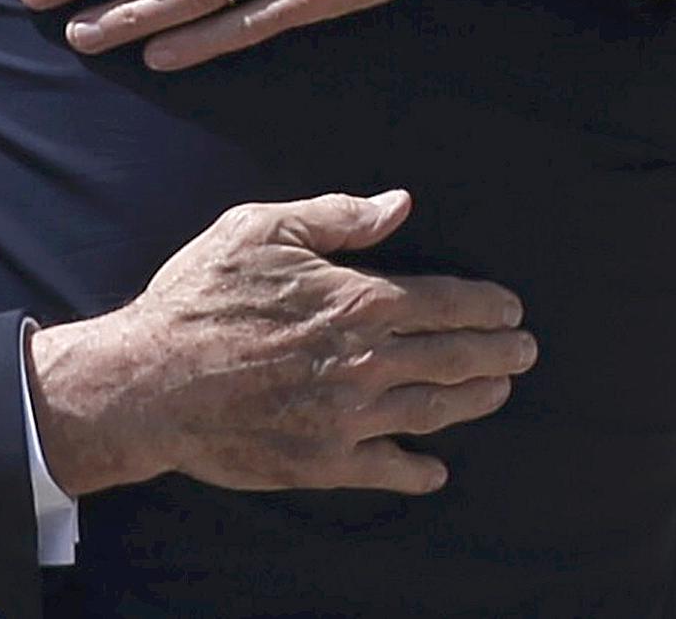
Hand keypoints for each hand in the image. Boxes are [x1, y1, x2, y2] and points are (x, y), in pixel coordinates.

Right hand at [26, 190, 535, 496]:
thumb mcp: (260, 229)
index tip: (510, 307)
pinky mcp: (322, 461)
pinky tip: (436, 471)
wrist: (149, 381)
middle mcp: (366, 362)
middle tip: (526, 351)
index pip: (445, 302)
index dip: (486, 305)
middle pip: (454, 358)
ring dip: (475, 401)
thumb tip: (398, 204)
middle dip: (499, 353)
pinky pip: (385, 469)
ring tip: (500, 392)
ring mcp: (348, 417)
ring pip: (432, 410)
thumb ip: (336, 216)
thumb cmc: (201, 297)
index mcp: (357, 301)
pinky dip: (417, 470)